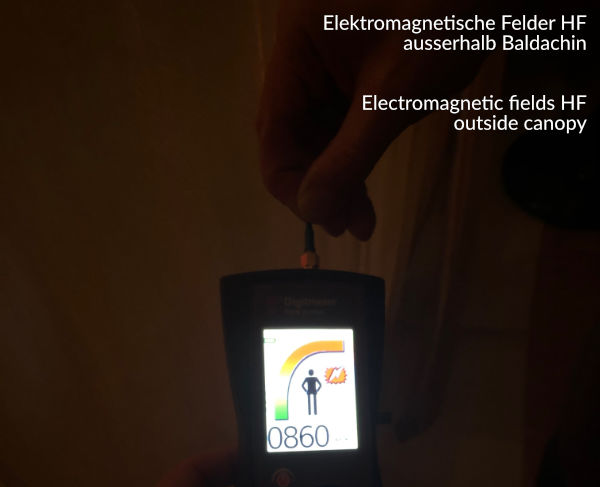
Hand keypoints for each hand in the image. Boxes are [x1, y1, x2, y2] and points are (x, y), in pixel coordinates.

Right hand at [258, 0, 490, 238]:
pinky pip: (341, 118)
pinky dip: (353, 154)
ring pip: (317, 131)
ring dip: (337, 176)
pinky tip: (365, 187)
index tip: (320, 218)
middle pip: (291, 132)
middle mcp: (301, 48)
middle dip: (318, 183)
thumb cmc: (445, 23)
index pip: (273, 128)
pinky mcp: (353, 64)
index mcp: (297, 42)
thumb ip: (347, 159)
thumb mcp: (393, 99)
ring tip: (361, 219)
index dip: (290, 181)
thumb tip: (312, 210)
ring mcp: (326, 55)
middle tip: (345, 226)